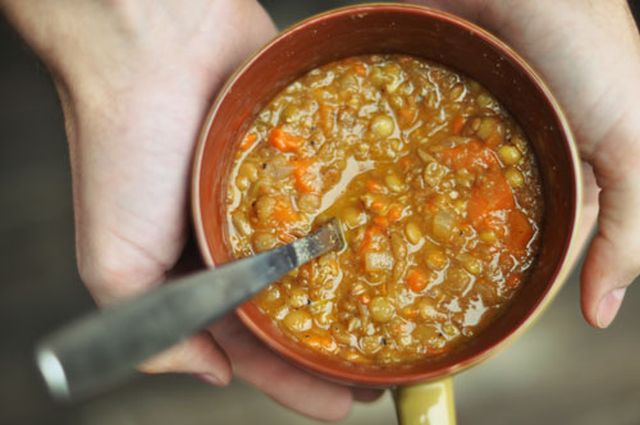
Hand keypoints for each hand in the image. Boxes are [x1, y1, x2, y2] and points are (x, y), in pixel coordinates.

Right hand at [1, 0, 378, 419]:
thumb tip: (209, 374)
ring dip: (355, 295)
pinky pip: (335, 202)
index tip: (337, 405)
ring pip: (321, 261)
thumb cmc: (124, 148)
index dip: (292, 381)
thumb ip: (155, 333)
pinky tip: (392, 250)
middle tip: (378, 378)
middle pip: (294, 309)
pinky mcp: (302, 158)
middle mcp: (236, 242)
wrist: (155, 47)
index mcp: (194, 275)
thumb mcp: (115, 262)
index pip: (249, 346)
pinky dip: (361, 229)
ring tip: (396, 327)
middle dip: (330, 348)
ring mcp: (273, 200)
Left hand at [409, 0, 639, 327]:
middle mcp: (517, 151)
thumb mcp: (632, 144)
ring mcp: (471, 124)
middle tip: (421, 284)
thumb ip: (629, 227)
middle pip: (486, 217)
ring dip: (416, 213)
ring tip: (385, 249)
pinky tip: (373, 191)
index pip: (547, 240)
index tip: (487, 312)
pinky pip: (409, 138)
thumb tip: (602, 312)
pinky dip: (392, 163)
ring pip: (441, 183)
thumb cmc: (590, 51)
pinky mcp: (435, 97)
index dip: (521, 278)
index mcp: (569, 168)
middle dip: (457, 251)